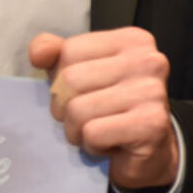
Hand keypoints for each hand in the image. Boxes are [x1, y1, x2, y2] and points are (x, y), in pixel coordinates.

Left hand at [29, 28, 177, 189]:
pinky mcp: (151, 124)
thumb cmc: (112, 111)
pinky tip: (112, 143)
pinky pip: (92, 133)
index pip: (70, 50)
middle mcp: (148, 61)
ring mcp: (152, 92)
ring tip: (101, 132)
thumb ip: (57, 55)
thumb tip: (39, 52)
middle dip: (67, 108)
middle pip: (70, 80)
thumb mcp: (81, 74)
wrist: (149, 152)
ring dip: (78, 130)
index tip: (88, 92)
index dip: (63, 79)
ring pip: (77, 109)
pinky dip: (93, 146)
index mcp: (132, 41)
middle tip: (91, 117)